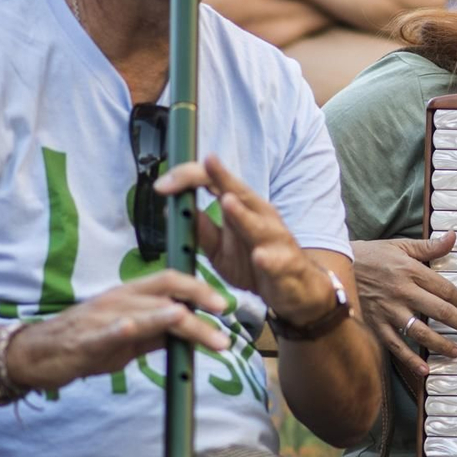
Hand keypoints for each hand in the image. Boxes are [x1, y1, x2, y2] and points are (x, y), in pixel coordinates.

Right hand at [4, 269, 231, 389]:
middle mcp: (118, 299)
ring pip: (143, 312)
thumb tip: (192, 332)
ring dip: (177, 320)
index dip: (199, 287)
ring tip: (206, 332)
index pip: (169, 280)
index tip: (225, 302)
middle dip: (198, 296)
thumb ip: (158, 332)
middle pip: (163, 290)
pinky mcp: (84, 340)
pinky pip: (105, 332)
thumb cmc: (84, 343)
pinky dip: (120, 329)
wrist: (37, 355)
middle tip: (226, 310)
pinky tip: (133, 328)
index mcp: (129, 295)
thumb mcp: (129, 337)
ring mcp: (101, 318)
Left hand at [154, 155, 338, 320]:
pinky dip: (269, 259)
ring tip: (227, 202)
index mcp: (242, 208)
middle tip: (204, 165)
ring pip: (259, 224)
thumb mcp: (220, 248)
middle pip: (239, 192)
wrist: (294, 290)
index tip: (162, 185)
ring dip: (242, 214)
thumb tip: (172, 210)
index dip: (188, 179)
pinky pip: (277, 261)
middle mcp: (260, 216)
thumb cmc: (254, 263)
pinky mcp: (287, 264)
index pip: (214, 183)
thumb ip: (201, 229)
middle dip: (220, 178)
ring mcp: (276, 239)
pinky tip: (259, 257)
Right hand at [355, 232, 456, 376]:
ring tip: (456, 351)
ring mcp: (389, 312)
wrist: (335, 266)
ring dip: (442, 344)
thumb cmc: (369, 256)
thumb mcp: (400, 246)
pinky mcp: (376, 326)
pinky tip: (425, 369)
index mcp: (410, 271)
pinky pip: (396, 346)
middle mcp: (402, 293)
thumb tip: (452, 236)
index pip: (444, 288)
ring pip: (421, 332)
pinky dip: (410, 360)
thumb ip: (428, 246)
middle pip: (439, 311)